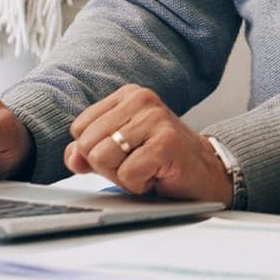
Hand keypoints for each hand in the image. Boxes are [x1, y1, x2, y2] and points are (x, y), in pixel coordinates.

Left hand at [64, 84, 230, 204]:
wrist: (207, 174)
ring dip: (123, 176)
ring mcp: (155, 119)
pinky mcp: (165, 143)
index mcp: (127, 96)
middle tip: (138, 164)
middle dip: (108, 166)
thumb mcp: (118, 152)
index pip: (79, 128)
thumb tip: (71, 158)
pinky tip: (158, 176)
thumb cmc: (161, 162)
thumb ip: (88, 151)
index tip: (126, 154)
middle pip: (87, 144)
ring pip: (102, 157)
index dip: (96, 152)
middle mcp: (141, 100)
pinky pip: (126, 173)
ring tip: (147, 169)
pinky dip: (139, 184)